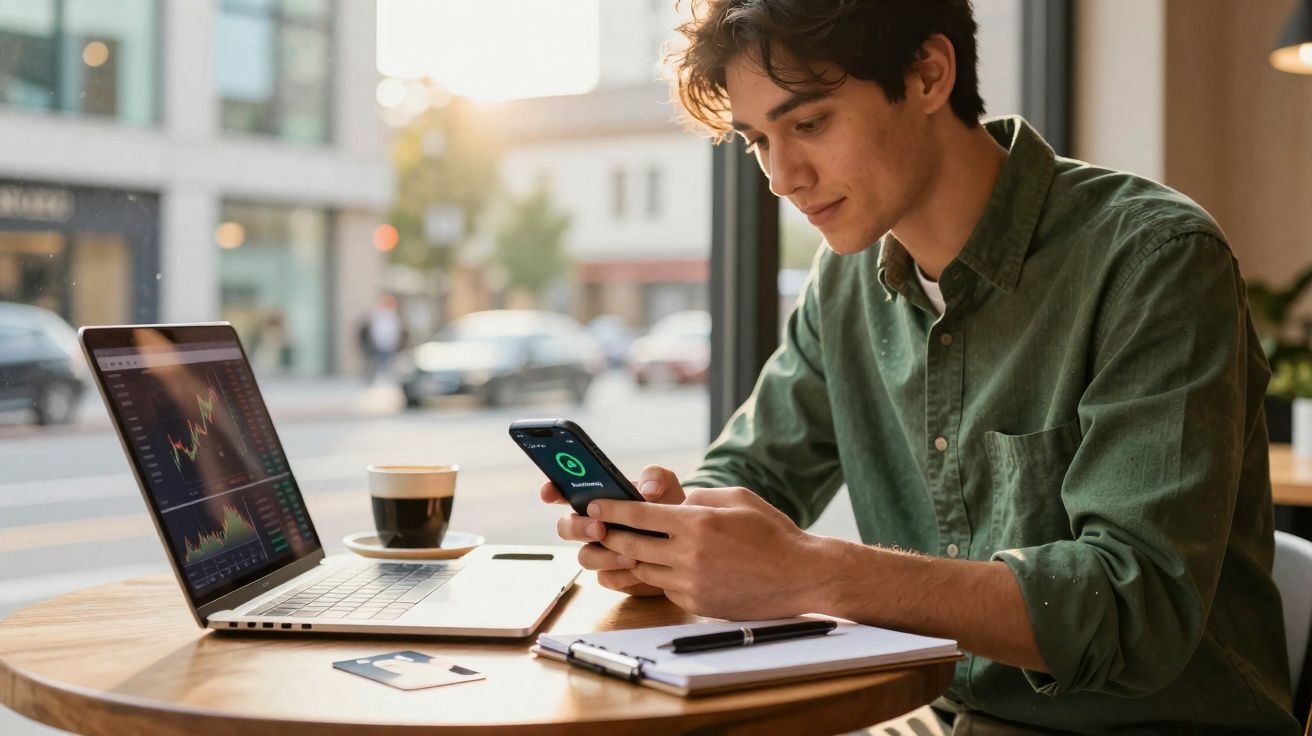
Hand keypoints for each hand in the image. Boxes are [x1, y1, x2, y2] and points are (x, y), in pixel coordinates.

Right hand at [540, 465, 686, 596]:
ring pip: (584, 557)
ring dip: (604, 555)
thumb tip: (647, 491)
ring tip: (630, 554)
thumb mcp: (666, 486)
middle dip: (578, 528)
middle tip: (599, 528)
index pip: (564, 493)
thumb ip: (656, 477)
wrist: (687, 543)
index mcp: (597, 500)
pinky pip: (606, 577)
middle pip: (566, 528)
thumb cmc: (669, 509)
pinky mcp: (612, 574)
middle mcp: (592, 526)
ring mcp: (599, 551)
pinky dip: (620, 573)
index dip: (552, 491)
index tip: (550, 492)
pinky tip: (638, 568)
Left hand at [588, 486, 824, 619]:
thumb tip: (675, 504)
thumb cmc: (772, 533)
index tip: (593, 505)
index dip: (611, 510)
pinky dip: (664, 576)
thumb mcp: (738, 498)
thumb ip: (700, 497)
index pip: (639, 516)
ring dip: (638, 558)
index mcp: (697, 524)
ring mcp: (692, 584)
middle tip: (599, 528)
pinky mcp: (697, 604)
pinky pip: (667, 588)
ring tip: (634, 546)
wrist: (800, 576)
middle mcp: (689, 555)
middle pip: (632, 546)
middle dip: (611, 536)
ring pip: (646, 570)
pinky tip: (675, 566)